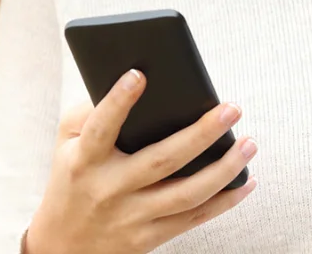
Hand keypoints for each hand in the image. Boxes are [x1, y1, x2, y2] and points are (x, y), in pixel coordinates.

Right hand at [22, 69, 257, 253]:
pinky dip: (225, 200)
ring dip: (224, 169)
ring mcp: (131, 216)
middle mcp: (109, 189)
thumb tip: (132, 83)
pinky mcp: (148, 238)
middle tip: (231, 107)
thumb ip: (88, 114)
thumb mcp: (65, 145)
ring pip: (187, 193)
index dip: (118, 102)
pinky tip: (246, 180)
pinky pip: (193, 218)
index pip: (101, 127)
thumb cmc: (71, 180)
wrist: (61, 248)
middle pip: (162, 159)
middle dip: (201, 133)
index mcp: (85, 160)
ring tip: (249, 143)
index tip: (139, 74)